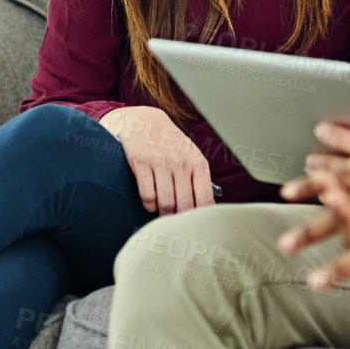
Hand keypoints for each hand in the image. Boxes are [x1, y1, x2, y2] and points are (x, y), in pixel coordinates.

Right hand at [98, 106, 216, 214]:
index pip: (205, 200)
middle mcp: (181, 162)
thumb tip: (207, 210)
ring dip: (163, 213)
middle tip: (176, 223)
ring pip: (166, 203)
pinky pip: (148, 196)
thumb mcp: (190, 156)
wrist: (143, 121)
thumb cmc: (169, 143)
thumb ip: (198, 180)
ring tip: (163, 212)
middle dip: (180, 219)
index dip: (201, 219)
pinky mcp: (142, 163)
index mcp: (197, 163)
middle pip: (184, 206)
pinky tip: (151, 201)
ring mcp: (161, 162)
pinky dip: (149, 204)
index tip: (196, 227)